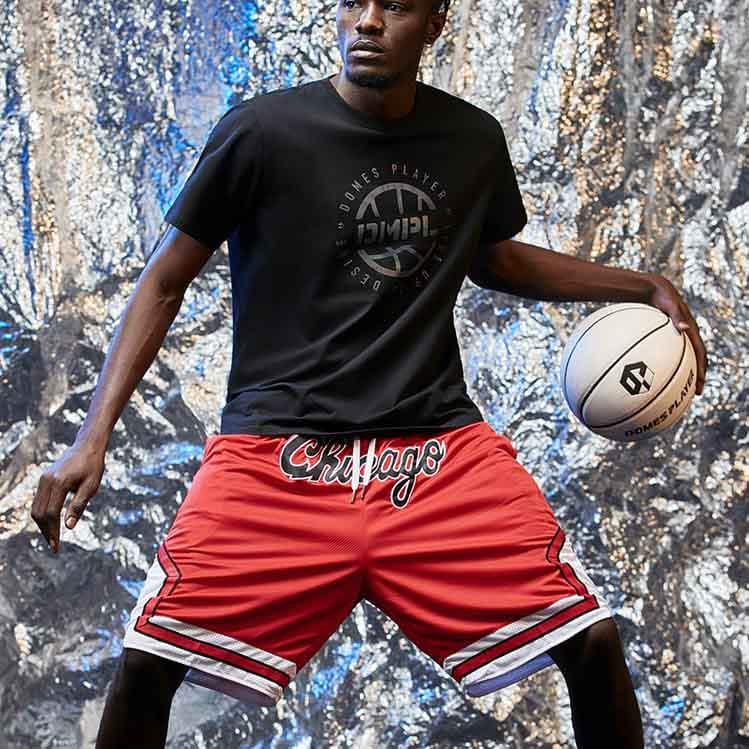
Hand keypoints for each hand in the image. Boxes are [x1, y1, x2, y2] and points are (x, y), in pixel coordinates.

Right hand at [31, 440, 105, 552]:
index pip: (51, 513)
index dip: (53, 532)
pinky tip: (51, 523)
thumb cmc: (93, 466)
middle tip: (54, 545)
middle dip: (46, 531)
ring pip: (36, 508)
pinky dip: (43, 514)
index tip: (57, 546)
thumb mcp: (91, 486)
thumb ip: (79, 506)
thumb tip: (68, 526)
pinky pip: (39, 501)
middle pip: (39, 513)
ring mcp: (43, 479)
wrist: (87, 446)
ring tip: (53, 537)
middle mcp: (46, 481)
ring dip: (43, 525)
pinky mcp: (43, 479)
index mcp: (59, 483)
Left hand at [645, 274, 707, 394]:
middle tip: (694, 393)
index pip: (699, 353)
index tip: (700, 384)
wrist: (653, 287)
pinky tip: (651, 373)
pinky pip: (665, 353)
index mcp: (690, 330)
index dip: (701, 369)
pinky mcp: (664, 336)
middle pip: (693, 360)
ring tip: (676, 388)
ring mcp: (674, 336)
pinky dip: (662, 363)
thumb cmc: (661, 295)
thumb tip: (683, 329)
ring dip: (680, 373)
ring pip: (680, 358)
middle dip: (695, 376)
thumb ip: (677, 316)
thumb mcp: (670, 303)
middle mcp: (684, 335)